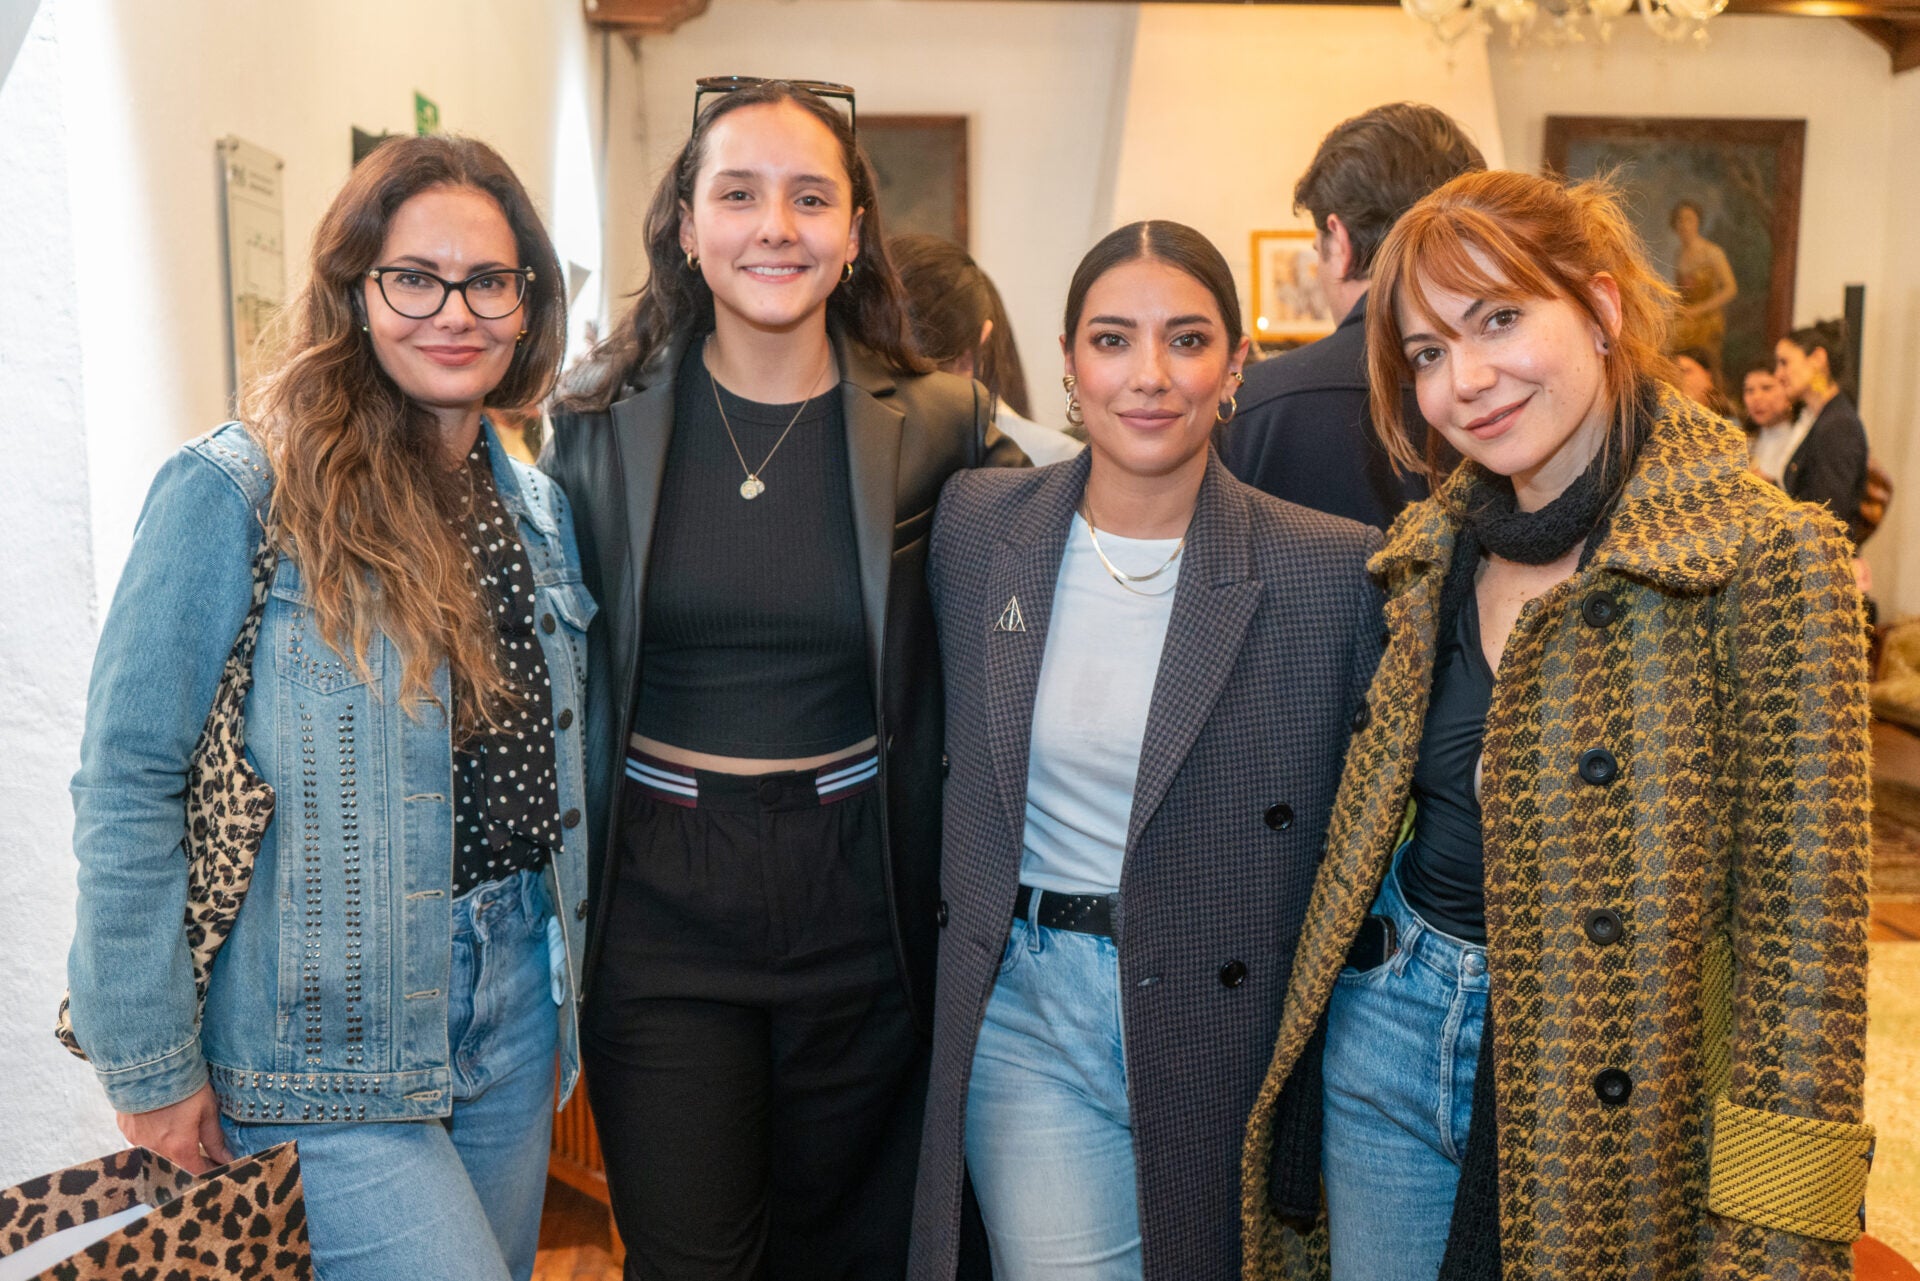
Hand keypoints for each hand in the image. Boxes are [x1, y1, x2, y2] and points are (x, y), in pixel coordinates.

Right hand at [115, 1084, 230, 1174]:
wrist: (150, 1065)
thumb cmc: (184, 1085)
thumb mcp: (207, 1110)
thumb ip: (215, 1139)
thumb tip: (226, 1158)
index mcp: (179, 1147)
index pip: (196, 1173)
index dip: (209, 1172)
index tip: (218, 1166)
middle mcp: (155, 1150)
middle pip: (176, 1166)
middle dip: (191, 1162)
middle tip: (204, 1151)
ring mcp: (137, 1141)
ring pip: (158, 1155)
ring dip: (171, 1150)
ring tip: (181, 1131)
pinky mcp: (126, 1130)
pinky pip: (142, 1142)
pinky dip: (154, 1138)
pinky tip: (162, 1123)